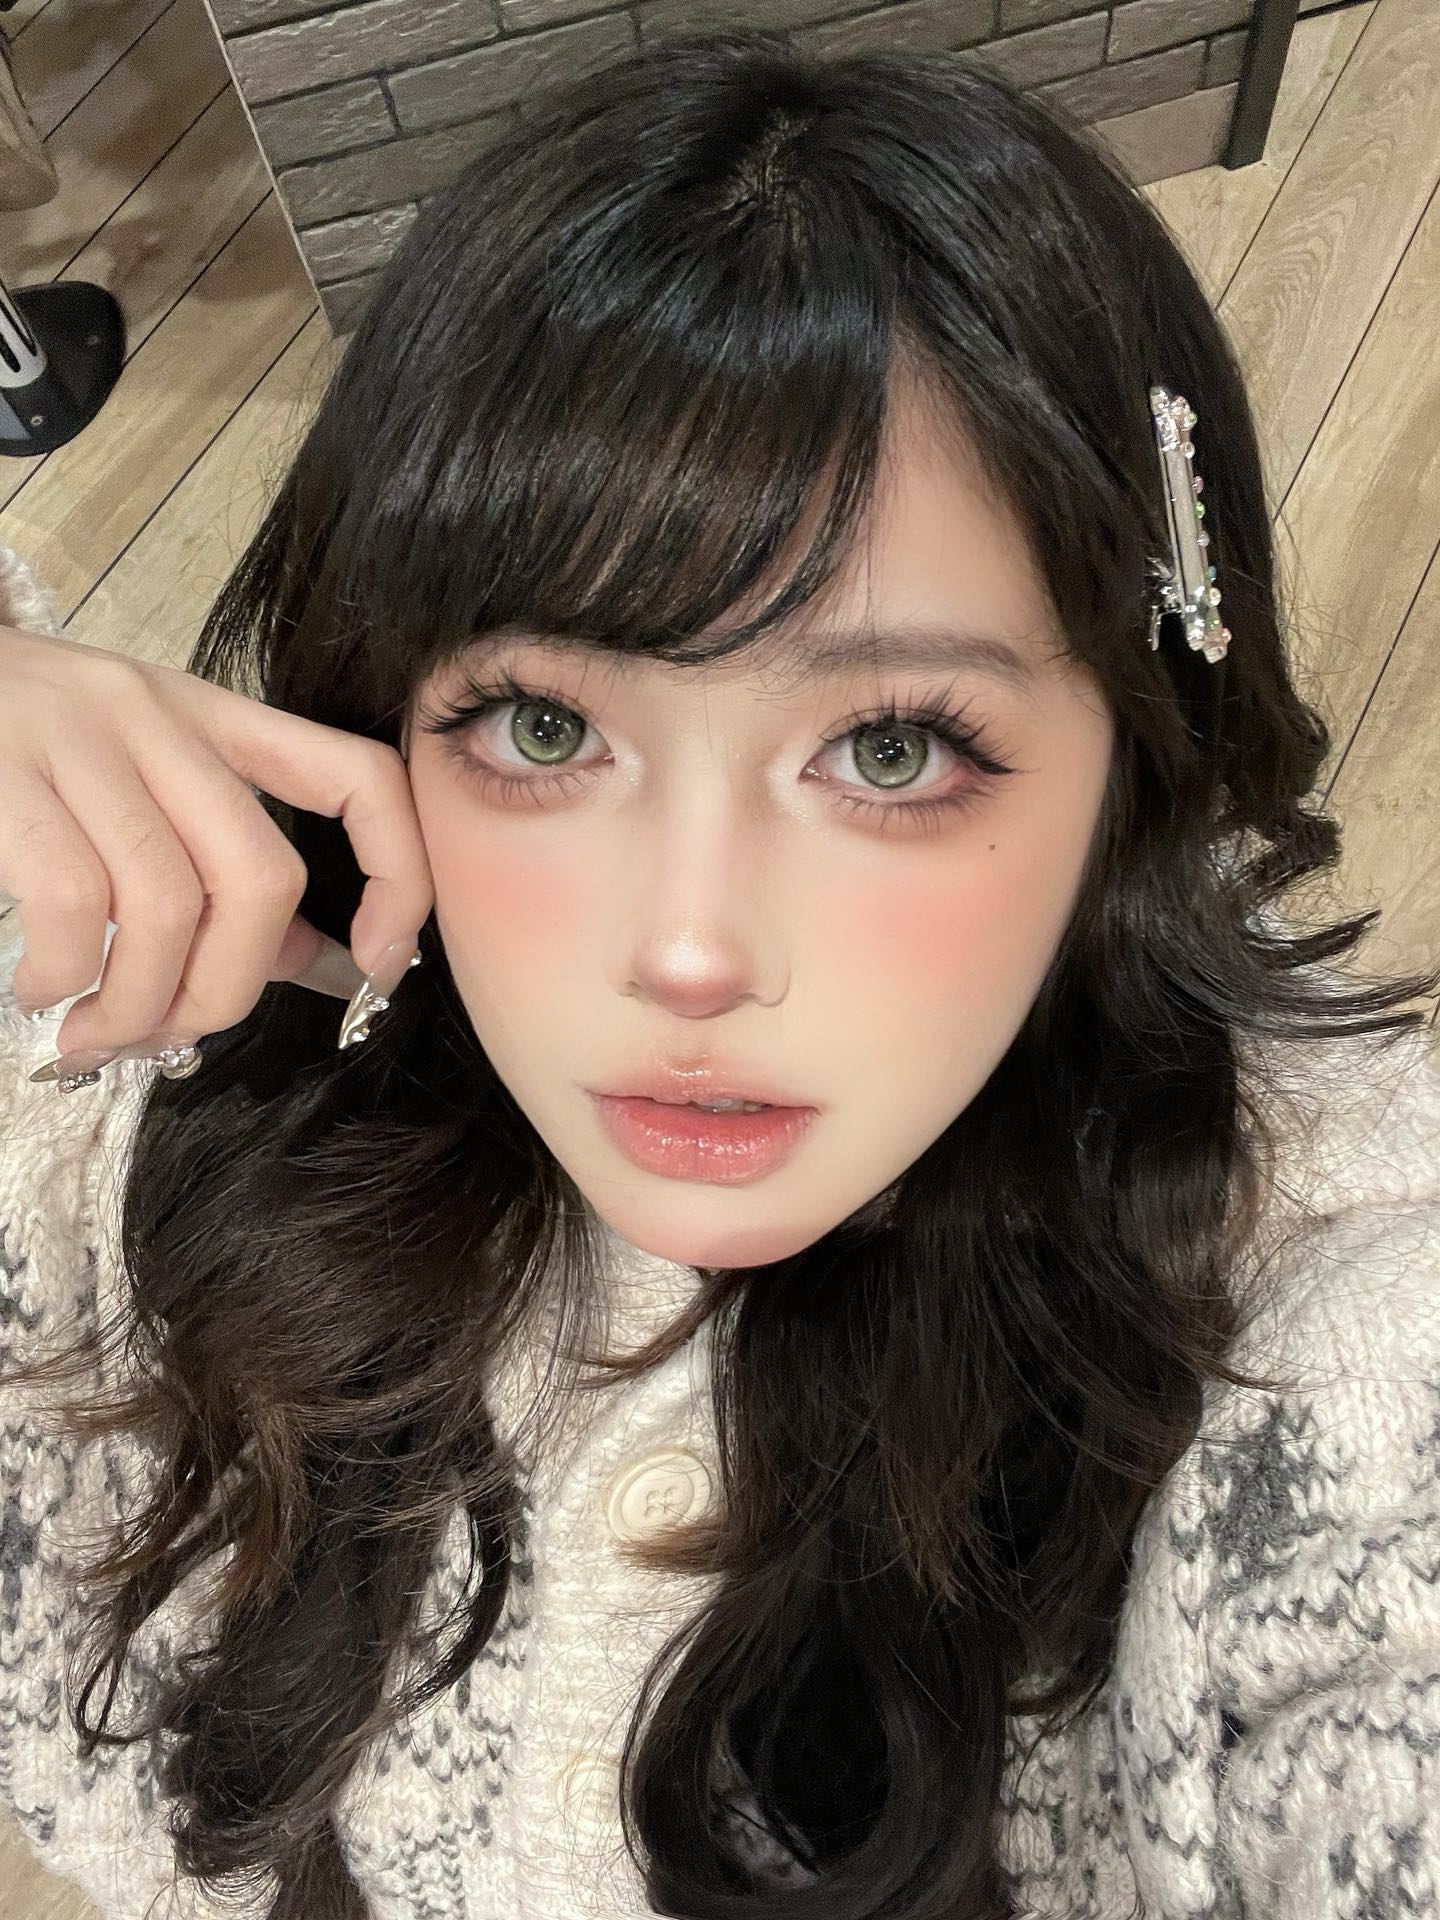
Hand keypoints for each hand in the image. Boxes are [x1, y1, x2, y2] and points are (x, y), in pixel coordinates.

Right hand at [0, 621, 432, 1063]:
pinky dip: (64, 973)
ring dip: (139, 1002)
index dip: (397, 875)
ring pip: (166, 905)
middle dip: (229, 989)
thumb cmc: (16, 759)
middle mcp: (158, 716)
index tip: (380, 963)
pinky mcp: (1, 770)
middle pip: (259, 878)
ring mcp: (78, 734)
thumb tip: (315, 960)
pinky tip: (40, 989)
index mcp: (212, 719)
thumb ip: (222, 867)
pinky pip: (72, 903)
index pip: (358, 777)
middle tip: (174, 1034)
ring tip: (95, 1032)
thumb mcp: (136, 785)